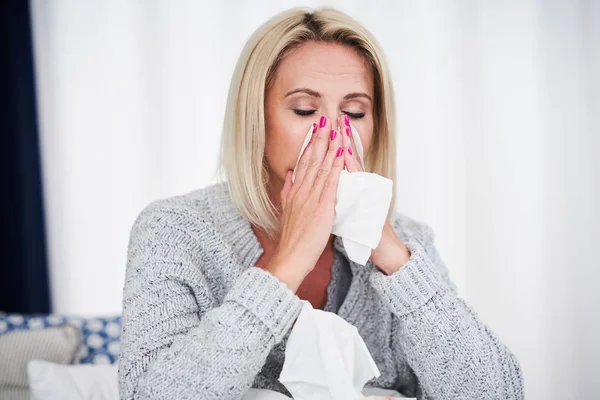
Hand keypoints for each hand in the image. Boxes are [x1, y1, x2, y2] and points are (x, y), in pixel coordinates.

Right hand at [266, 116, 344, 291]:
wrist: (290, 257)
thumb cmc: (292, 238)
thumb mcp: (286, 211)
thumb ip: (288, 192)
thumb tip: (289, 175)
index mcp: (294, 191)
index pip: (303, 162)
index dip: (310, 143)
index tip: (315, 128)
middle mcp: (301, 190)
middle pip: (311, 158)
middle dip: (319, 137)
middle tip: (325, 118)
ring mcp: (311, 197)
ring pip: (321, 165)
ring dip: (329, 145)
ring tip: (334, 127)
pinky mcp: (322, 207)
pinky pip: (330, 181)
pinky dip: (335, 165)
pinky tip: (340, 152)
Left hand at [340, 114, 410, 274]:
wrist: (381, 246)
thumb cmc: (364, 228)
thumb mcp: (347, 208)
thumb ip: (339, 194)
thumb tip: (329, 184)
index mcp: (351, 187)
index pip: (341, 161)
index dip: (335, 144)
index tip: (328, 128)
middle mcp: (360, 185)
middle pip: (350, 157)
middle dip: (343, 138)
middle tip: (338, 118)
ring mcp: (366, 192)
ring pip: (356, 165)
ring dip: (349, 146)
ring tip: (344, 128)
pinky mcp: (370, 200)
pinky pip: (360, 183)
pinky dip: (354, 168)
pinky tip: (348, 156)